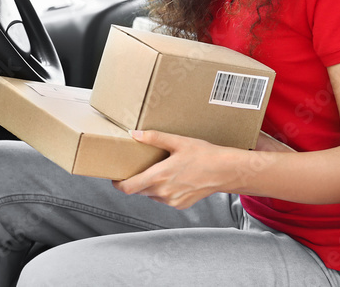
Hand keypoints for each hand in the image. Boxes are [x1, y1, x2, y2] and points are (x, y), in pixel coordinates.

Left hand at [112, 130, 235, 209]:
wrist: (224, 171)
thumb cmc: (203, 155)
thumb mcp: (178, 142)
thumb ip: (154, 138)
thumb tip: (135, 134)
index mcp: (159, 176)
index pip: (128, 188)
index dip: (119, 184)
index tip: (116, 179)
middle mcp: (163, 192)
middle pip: (139, 190)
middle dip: (138, 181)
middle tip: (142, 169)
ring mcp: (172, 201)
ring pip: (152, 195)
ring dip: (152, 186)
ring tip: (163, 172)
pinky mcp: (180, 205)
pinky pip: (165, 200)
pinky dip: (165, 191)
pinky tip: (176, 179)